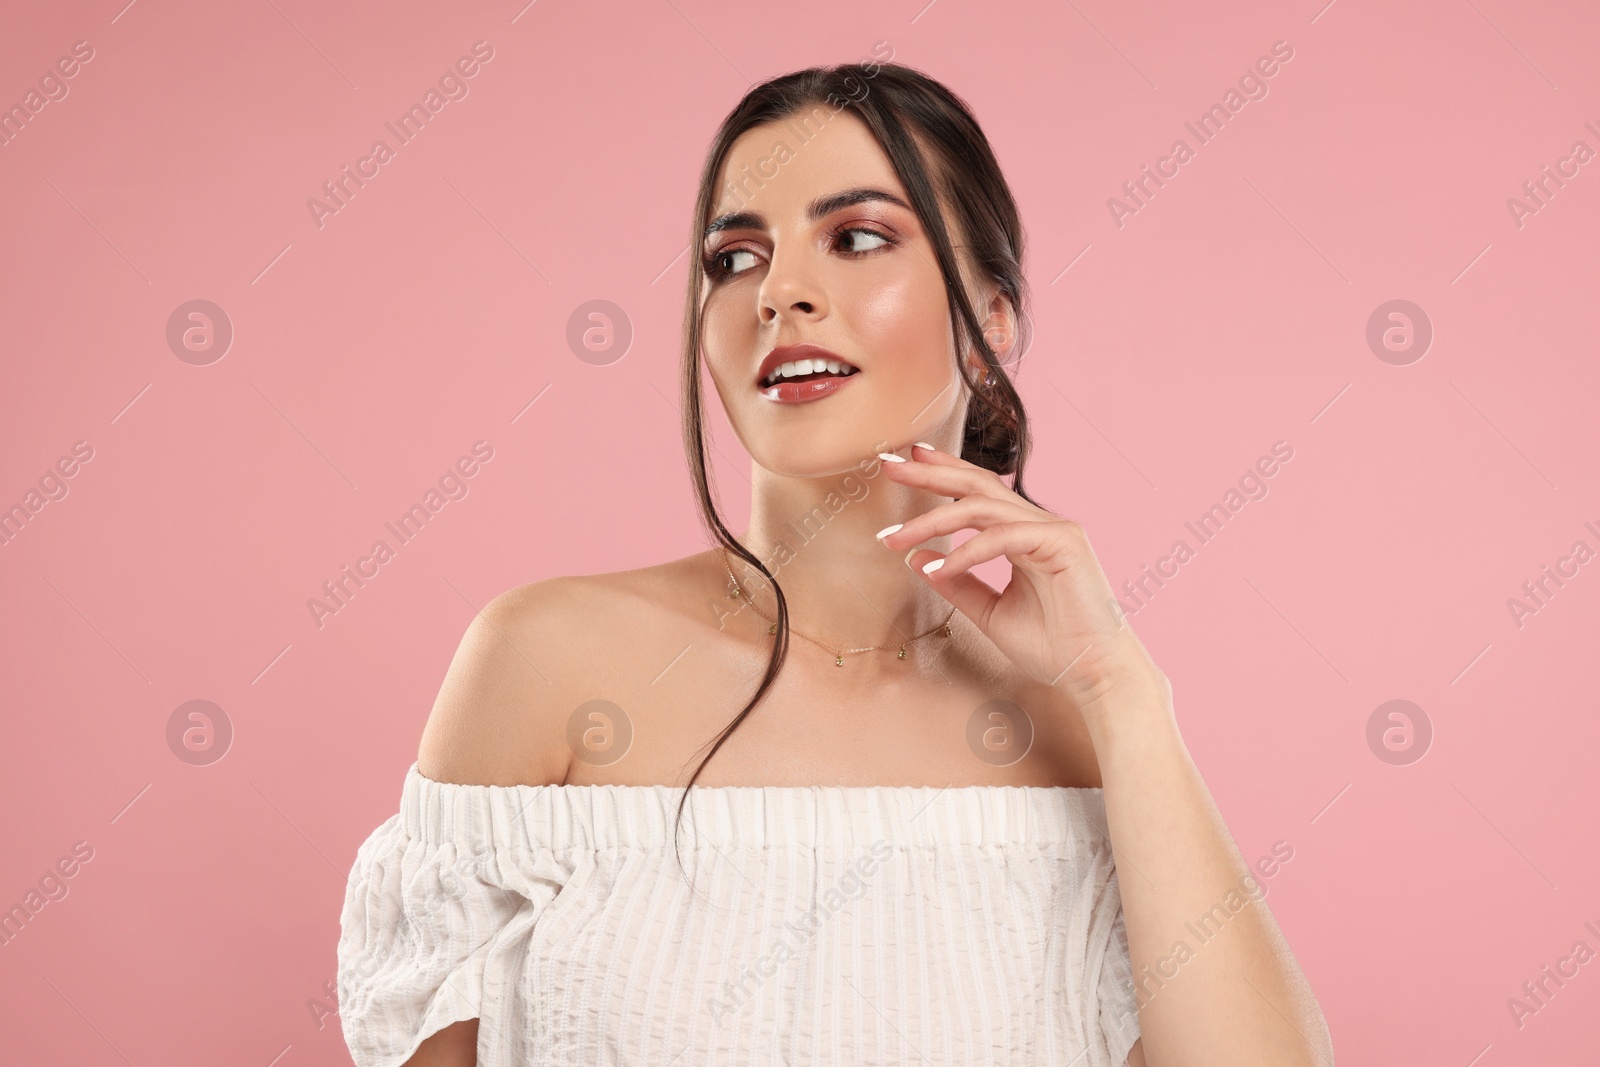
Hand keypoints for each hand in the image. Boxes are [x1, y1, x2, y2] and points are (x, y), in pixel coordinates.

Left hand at [876, 443, 1165, 715]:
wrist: (1094, 676)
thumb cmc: (1051, 647)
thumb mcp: (990, 612)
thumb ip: (956, 583)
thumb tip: (915, 558)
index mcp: (1025, 533)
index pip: (977, 491)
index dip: (941, 472)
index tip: (904, 461)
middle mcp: (1040, 524)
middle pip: (976, 484)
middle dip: (929, 473)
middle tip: (886, 464)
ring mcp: (1054, 529)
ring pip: (982, 508)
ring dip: (932, 520)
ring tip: (894, 539)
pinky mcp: (1063, 544)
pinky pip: (1002, 537)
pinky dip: (964, 553)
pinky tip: (936, 570)